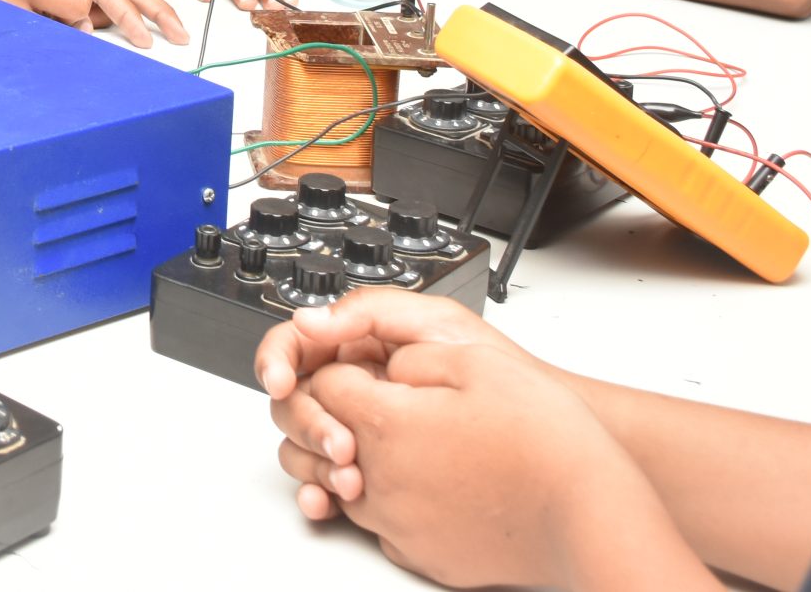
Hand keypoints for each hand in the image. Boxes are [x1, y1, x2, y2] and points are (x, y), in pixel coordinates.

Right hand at [257, 292, 515, 518]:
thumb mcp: (435, 324)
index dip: (276, 360)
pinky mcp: (365, 469)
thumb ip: (369, 311)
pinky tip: (330, 499)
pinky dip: (317, 491)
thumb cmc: (494, 370)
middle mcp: (350, 386)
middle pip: (290, 400)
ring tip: (350, 475)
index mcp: (357, 344)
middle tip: (341, 442)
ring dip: (311, 459)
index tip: (281, 380)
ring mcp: (355, 430)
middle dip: (306, 421)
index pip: (294, 346)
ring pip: (298, 443)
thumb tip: (309, 318)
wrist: (533, 429)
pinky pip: (321, 481)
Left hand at [262, 292, 648, 586]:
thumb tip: (384, 364)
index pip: (325, 385)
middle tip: (386, 401)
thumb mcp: (477, 361)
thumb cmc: (546, 441)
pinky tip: (436, 485)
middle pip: (326, 439)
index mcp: (387, 424)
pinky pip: (385, 527)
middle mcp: (381, 480)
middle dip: (344, 415)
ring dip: (367, 460)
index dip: (345, 366)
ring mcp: (400, 525)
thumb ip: (413, 355)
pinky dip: (397, 503)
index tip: (370, 366)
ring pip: (350, 486)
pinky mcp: (424, 556)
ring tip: (414, 443)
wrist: (590, 518)